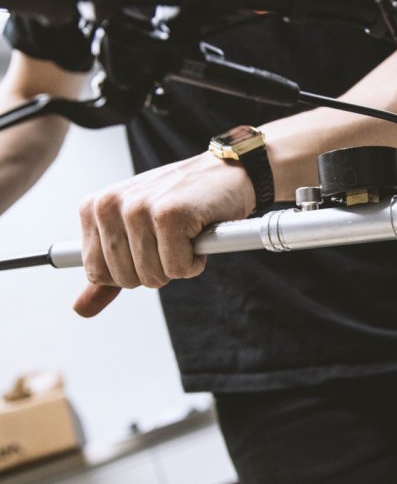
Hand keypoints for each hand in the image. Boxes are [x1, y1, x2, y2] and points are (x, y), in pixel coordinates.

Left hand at [73, 152, 254, 316]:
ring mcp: (138, 208)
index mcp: (94, 208)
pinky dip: (195, 261)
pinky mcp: (169, 216)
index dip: (133, 270)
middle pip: (126, 279)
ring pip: (153, 275)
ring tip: (187, 233)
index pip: (98, 274)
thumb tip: (82, 309)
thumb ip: (110, 271)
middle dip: (158, 268)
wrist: (227, 174)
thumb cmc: (183, 203)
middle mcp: (109, 205)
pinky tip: (199, 233)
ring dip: (179, 264)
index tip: (151, 244)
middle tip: (173, 238)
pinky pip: (178, 269)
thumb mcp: (137, 234)